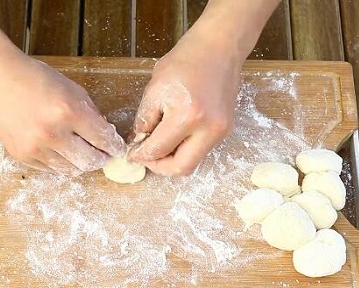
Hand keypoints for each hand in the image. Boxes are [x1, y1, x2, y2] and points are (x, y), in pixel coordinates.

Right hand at [0, 55, 125, 173]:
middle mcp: (52, 133)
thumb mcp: (72, 89)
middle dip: (101, 159)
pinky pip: (51, 170)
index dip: (114, 146)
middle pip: (90, 161)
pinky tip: (63, 154)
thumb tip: (105, 136)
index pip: (103, 139)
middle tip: (103, 155)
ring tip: (84, 155)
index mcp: (69, 111)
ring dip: (81, 164)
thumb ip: (91, 114)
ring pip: (71, 170)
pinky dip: (61, 164)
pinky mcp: (22, 155)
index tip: (118, 150)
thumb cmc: (36, 79)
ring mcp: (35, 147)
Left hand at [129, 39, 241, 175]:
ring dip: (174, 158)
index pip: (159, 150)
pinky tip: (176, 134)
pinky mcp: (226, 130)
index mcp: (187, 116)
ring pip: (193, 162)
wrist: (219, 48)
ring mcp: (221, 131)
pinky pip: (202, 149)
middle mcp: (208, 129)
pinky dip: (186, 148)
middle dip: (160, 166)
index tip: (133, 154)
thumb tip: (139, 143)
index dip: (141, 155)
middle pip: (181, 168)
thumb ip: (145, 120)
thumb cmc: (185, 61)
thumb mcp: (155, 88)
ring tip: (161, 144)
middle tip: (148, 157)